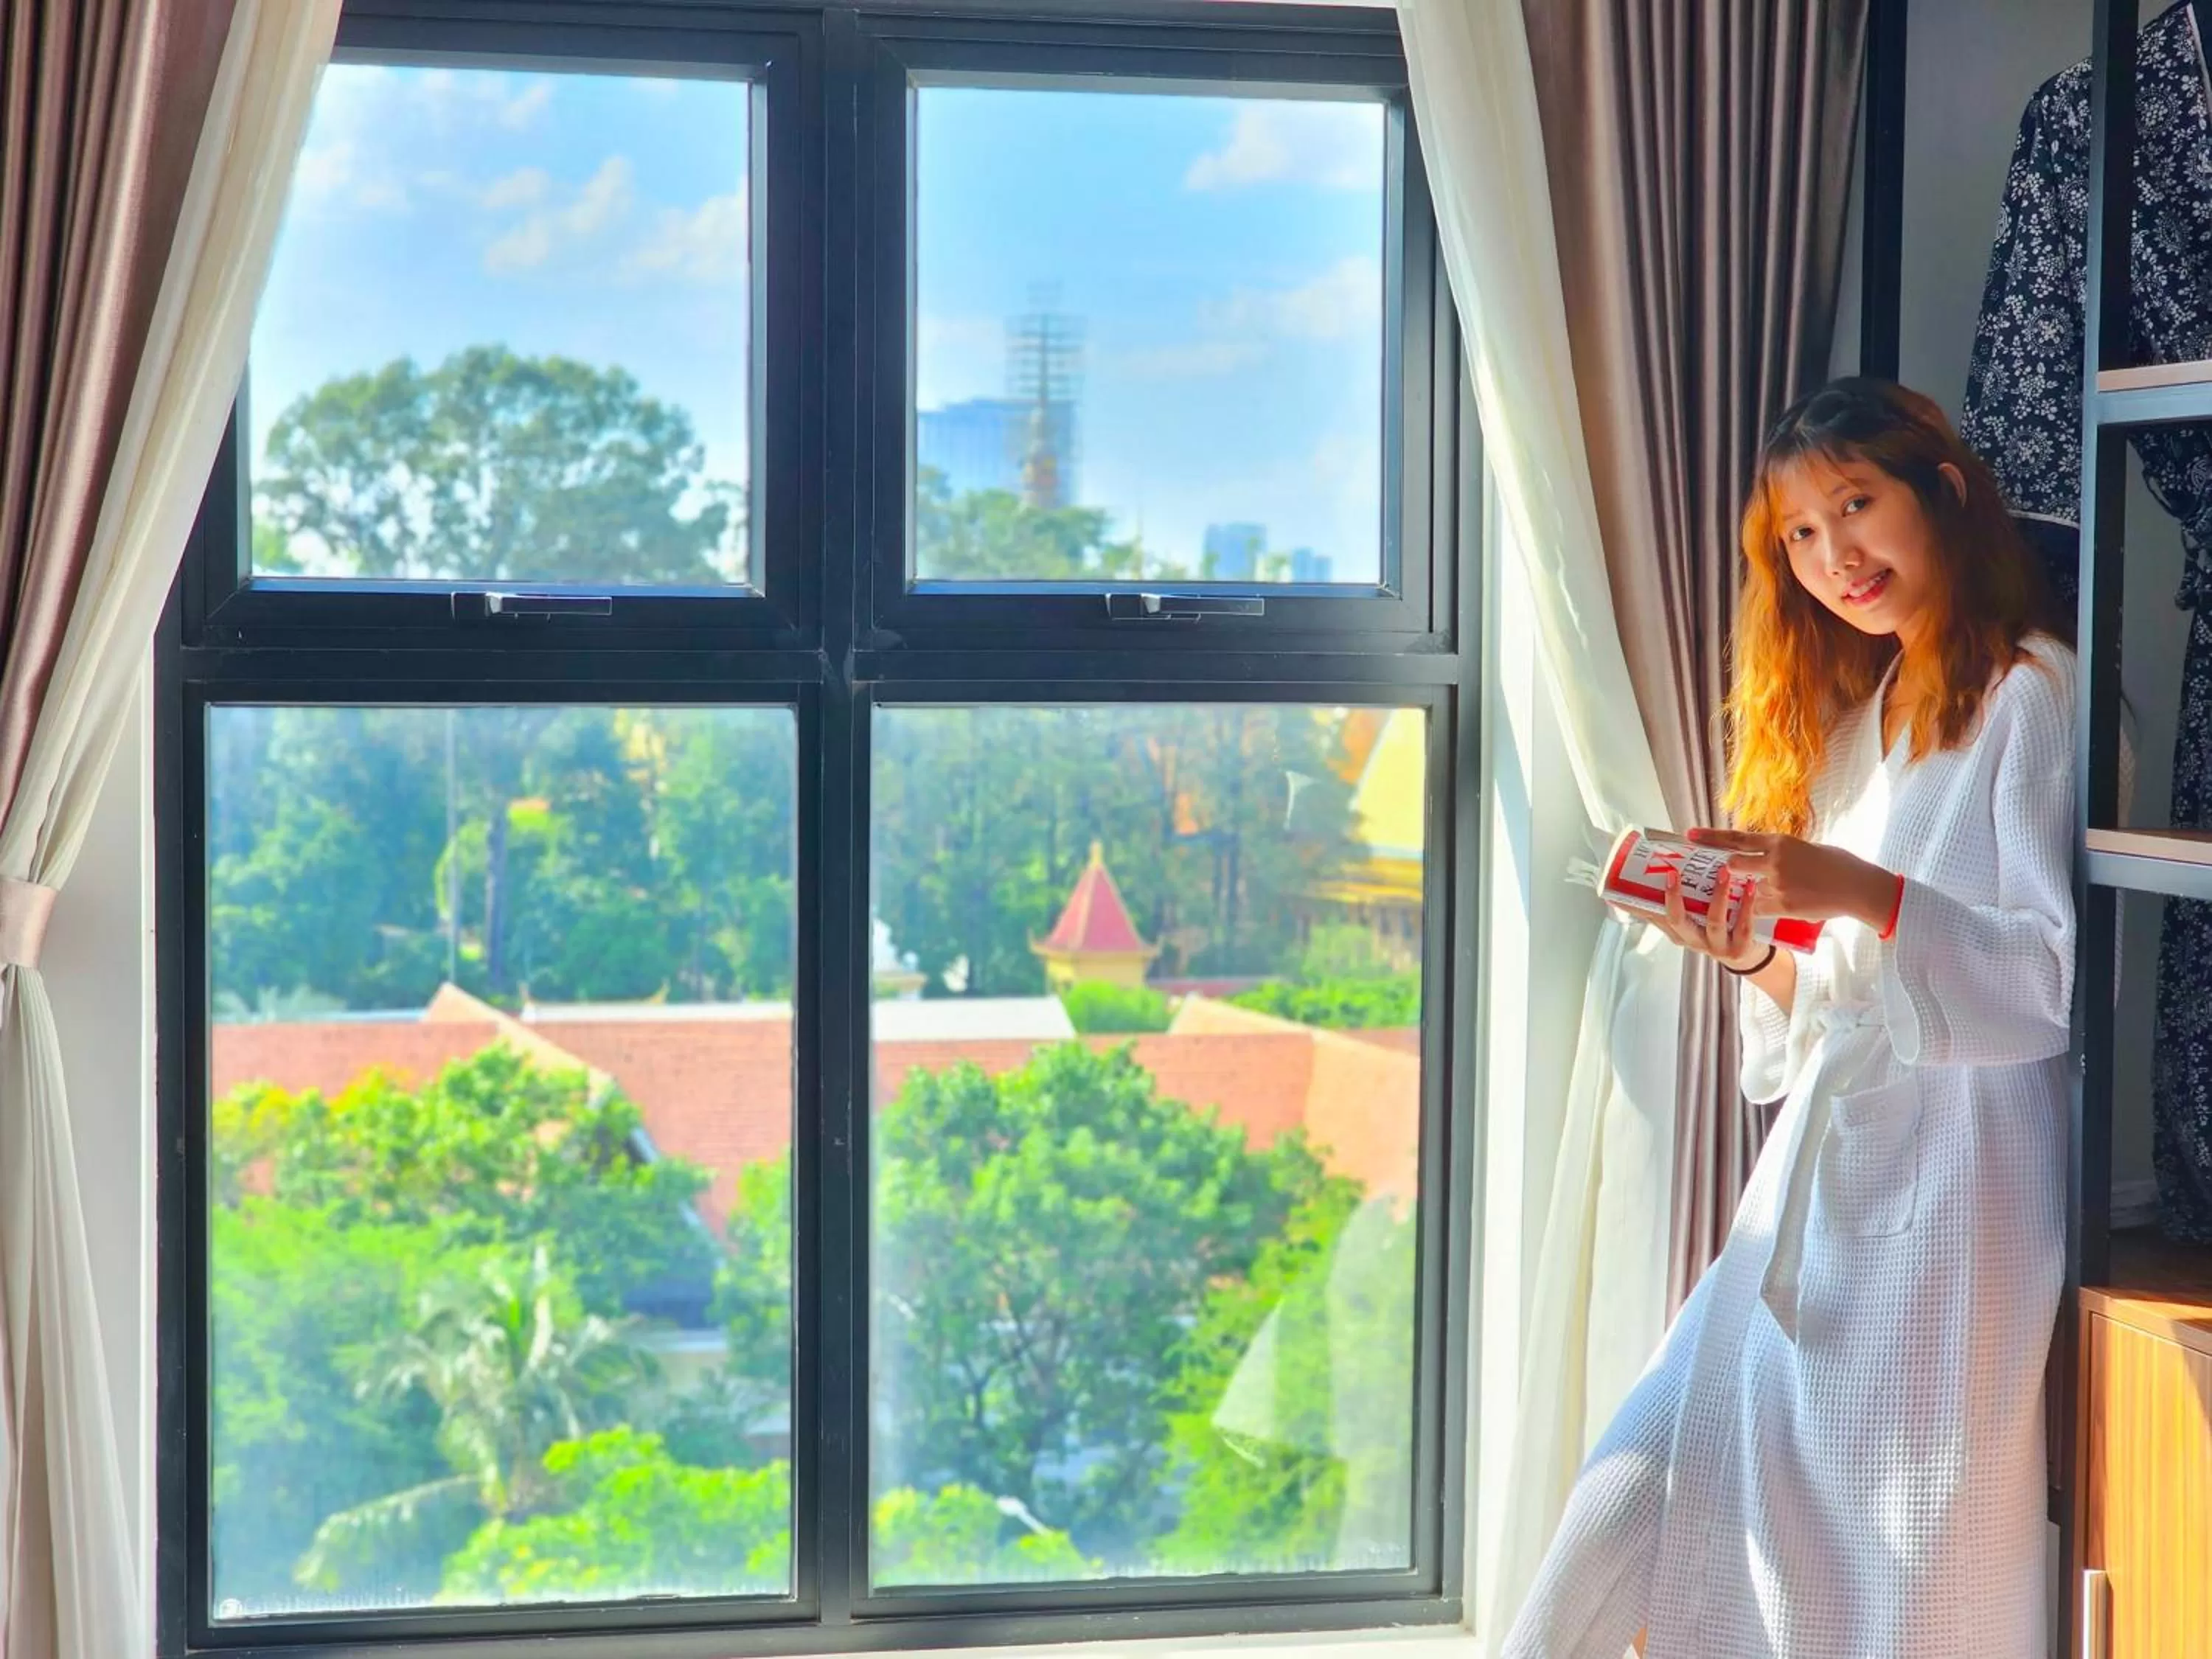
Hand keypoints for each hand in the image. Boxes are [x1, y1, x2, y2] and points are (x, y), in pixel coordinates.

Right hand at [1631, 860, 1771, 970]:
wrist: (1746, 959)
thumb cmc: (1715, 933)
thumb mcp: (1692, 923)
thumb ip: (1676, 905)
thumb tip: (1651, 879)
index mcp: (1678, 933)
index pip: (1653, 916)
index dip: (1639, 904)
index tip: (1630, 885)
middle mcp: (1693, 941)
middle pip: (1678, 922)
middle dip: (1674, 899)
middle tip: (1672, 874)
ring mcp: (1716, 947)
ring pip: (1713, 921)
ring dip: (1718, 894)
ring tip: (1723, 871)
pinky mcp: (1739, 948)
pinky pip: (1743, 925)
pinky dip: (1746, 904)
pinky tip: (1749, 886)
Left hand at [1684, 828, 1897, 927]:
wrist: (1857, 886)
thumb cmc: (1836, 864)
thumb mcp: (1806, 848)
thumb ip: (1781, 852)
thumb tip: (1764, 855)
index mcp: (1779, 841)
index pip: (1737, 838)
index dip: (1711, 838)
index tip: (1689, 835)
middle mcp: (1774, 860)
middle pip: (1733, 865)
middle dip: (1730, 872)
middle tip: (1731, 875)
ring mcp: (1777, 883)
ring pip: (1748, 890)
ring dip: (1755, 894)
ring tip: (1779, 892)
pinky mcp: (1783, 904)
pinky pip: (1760, 908)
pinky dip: (1764, 909)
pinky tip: (1784, 906)